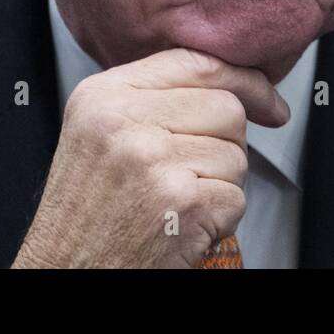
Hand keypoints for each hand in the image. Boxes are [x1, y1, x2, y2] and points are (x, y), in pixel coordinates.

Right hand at [11, 47, 289, 267]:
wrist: (65, 271)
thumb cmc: (87, 214)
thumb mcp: (100, 133)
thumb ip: (153, 98)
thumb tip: (232, 86)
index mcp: (103, 95)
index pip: (196, 63)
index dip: (243, 79)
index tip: (268, 99)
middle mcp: (124, 120)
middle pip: (226, 107)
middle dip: (226, 143)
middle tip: (194, 173)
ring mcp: (153, 158)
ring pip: (236, 153)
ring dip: (220, 185)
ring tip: (175, 202)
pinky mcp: (180, 200)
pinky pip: (236, 196)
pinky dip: (221, 218)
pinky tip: (183, 225)